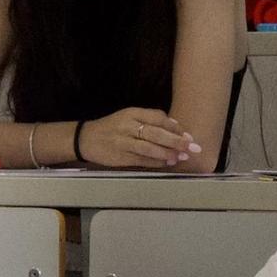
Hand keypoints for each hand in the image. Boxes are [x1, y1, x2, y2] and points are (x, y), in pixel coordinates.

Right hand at [77, 108, 199, 167]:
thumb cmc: (112, 128)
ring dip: (167, 153)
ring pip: (149, 148)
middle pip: (156, 133)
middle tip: (192, 147)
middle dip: (176, 141)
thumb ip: (150, 120)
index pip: (157, 118)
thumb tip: (176, 128)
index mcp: (131, 113)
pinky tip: (166, 163)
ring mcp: (122, 142)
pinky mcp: (119, 157)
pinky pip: (141, 160)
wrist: (85, 139)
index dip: (174, 127)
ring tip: (181, 157)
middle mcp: (127, 126)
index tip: (188, 135)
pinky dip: (156, 162)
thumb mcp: (129, 117)